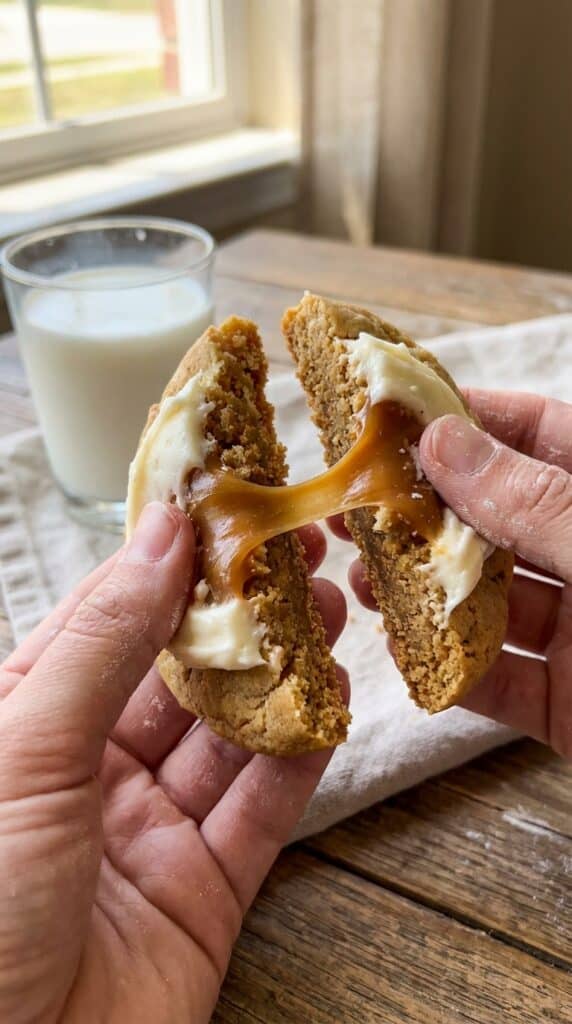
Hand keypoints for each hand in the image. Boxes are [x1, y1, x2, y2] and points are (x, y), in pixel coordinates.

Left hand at [0, 502, 346, 1023]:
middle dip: (237, 613)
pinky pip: (261, 812)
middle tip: (297, 551)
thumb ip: (101, 644)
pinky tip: (332, 707)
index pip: (104, 621)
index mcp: (22, 724)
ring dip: (280, 674)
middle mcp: (84, 770)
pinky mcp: (202, 892)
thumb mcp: (21, 754)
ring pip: (227, 735)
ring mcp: (146, 830)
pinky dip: (300, 758)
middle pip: (175, 672)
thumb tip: (160, 537)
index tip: (221, 506)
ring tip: (329, 612)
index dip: (162, 562)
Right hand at [341, 389, 571, 758]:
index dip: (472, 418)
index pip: (544, 436)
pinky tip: (407, 658)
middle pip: (502, 521)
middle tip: (359, 508)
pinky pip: (502, 683)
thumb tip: (446, 442)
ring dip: (427, 595)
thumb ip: (537, 501)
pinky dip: (454, 675)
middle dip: (430, 514)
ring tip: (362, 580)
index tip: (397, 415)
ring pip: (493, 604)